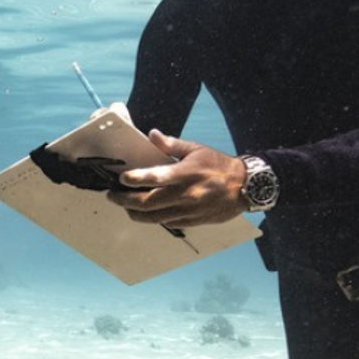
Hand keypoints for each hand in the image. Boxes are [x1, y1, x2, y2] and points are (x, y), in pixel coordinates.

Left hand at [107, 129, 247, 227]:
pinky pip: (166, 223)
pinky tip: (144, 212)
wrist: (245, 187)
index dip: (136, 179)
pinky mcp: (192, 221)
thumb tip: (152, 135)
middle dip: (125, 200)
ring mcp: (188, 211)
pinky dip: (152, 218)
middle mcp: (186, 194)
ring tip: (124, 206)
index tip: (122, 179)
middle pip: (148, 203)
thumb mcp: (196, 149)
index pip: (156, 178)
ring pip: (154, 217)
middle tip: (112, 196)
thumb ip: (172, 145)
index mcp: (186, 173)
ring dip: (135, 212)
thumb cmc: (218, 165)